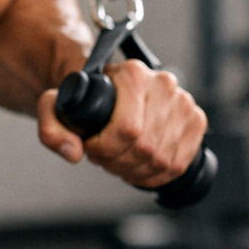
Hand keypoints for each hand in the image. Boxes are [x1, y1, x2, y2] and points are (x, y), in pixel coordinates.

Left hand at [35, 59, 205, 187]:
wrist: (108, 87)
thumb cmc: (84, 96)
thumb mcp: (55, 105)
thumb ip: (52, 127)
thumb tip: (72, 152)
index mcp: (133, 73)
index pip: (126, 129)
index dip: (104, 148)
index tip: (91, 146)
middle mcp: (164, 84)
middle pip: (144, 147)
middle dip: (118, 161)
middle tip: (103, 156)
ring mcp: (184, 103)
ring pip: (162, 159)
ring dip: (135, 170)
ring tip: (119, 159)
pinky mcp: (196, 121)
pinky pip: (179, 163)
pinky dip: (156, 174)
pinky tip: (139, 166)